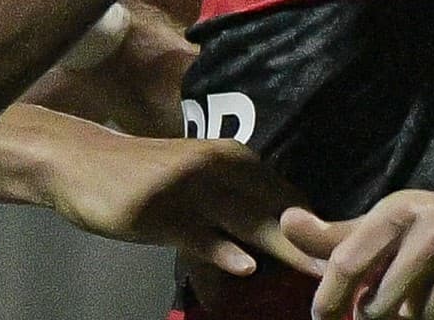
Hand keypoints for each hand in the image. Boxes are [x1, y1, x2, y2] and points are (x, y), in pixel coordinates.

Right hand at [36, 128, 326, 280]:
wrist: (79, 161)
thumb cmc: (140, 177)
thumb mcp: (194, 184)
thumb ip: (235, 209)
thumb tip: (277, 243)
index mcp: (232, 158)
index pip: (289, 195)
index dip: (321, 228)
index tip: (354, 257)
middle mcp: (218, 167)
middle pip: (278, 209)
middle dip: (317, 242)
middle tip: (353, 270)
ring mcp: (190, 189)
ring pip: (247, 221)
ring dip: (285, 248)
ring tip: (321, 274)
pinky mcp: (160, 211)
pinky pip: (198, 234)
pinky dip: (221, 249)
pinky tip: (244, 264)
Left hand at [287, 178, 433, 319]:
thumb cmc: (431, 221)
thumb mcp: (385, 220)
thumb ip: (336, 235)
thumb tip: (285, 223)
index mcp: (397, 214)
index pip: (348, 261)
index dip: (329, 298)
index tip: (321, 317)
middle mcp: (430, 234)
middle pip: (380, 305)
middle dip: (376, 314)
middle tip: (383, 306)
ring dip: (415, 317)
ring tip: (425, 294)